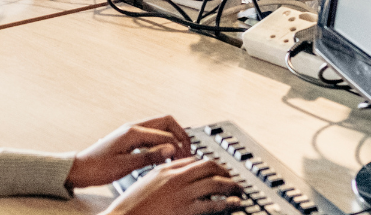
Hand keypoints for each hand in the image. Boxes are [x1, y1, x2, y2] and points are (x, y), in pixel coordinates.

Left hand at [67, 116, 193, 187]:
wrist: (80, 169)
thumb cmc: (97, 168)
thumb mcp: (125, 166)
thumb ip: (150, 157)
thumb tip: (171, 149)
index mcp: (133, 133)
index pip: (165, 134)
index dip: (179, 146)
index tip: (186, 159)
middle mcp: (133, 128)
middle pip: (166, 122)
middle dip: (180, 134)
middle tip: (188, 150)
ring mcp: (131, 131)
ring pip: (160, 126)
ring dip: (173, 137)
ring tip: (180, 152)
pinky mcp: (130, 138)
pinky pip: (153, 134)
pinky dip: (163, 141)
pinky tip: (165, 154)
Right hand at [101, 157, 240, 214]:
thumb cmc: (131, 207)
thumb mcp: (145, 183)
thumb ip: (161, 176)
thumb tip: (175, 173)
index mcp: (165, 170)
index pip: (194, 161)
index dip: (209, 166)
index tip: (217, 172)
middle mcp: (176, 178)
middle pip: (208, 167)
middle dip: (225, 172)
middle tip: (233, 180)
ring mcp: (182, 194)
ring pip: (215, 183)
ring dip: (231, 186)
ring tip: (239, 192)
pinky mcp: (186, 211)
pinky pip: (212, 204)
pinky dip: (227, 203)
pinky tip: (234, 204)